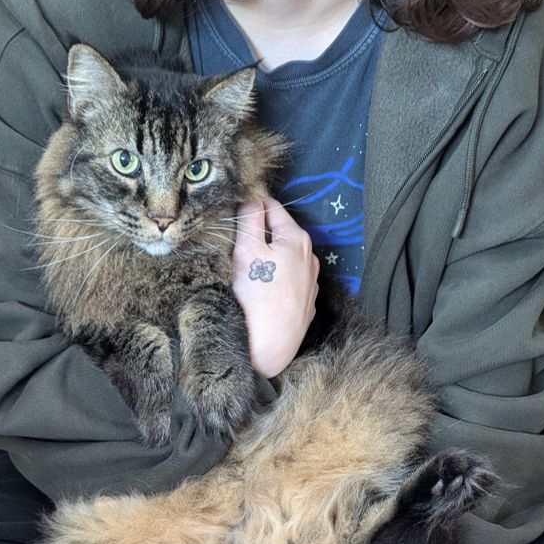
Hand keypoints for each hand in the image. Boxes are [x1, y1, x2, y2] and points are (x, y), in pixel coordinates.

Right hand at [231, 198, 318, 378]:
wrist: (269, 348)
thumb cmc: (256, 298)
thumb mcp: (246, 250)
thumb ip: (249, 218)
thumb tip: (252, 195)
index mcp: (297, 239)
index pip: (271, 207)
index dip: (250, 206)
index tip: (232, 214)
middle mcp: (311, 258)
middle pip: (279, 235)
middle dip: (259, 235)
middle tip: (234, 246)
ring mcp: (311, 283)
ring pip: (285, 259)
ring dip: (268, 259)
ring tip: (247, 272)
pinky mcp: (306, 305)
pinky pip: (288, 282)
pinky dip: (276, 280)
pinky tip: (262, 293)